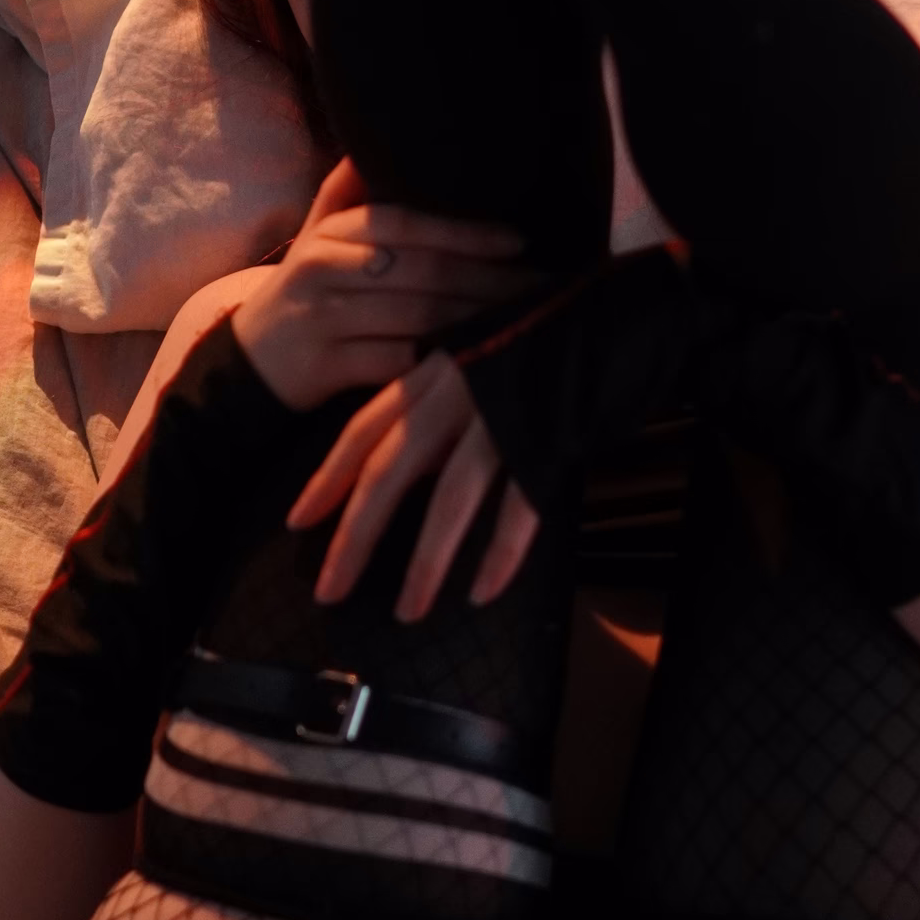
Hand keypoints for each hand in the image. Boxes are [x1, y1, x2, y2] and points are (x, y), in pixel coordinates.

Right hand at [232, 157, 530, 411]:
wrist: (253, 360)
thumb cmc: (308, 290)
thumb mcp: (319, 234)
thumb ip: (349, 190)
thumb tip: (379, 138)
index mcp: (331, 232)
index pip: (407, 223)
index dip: (465, 231)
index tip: (518, 241)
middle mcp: (323, 269)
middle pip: (421, 272)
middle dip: (487, 280)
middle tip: (538, 287)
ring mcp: (322, 320)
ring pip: (415, 319)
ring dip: (474, 321)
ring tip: (520, 319)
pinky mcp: (325, 368)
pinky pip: (395, 363)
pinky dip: (438, 362)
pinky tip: (476, 360)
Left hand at [286, 350, 540, 621]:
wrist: (622, 307)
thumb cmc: (552, 331)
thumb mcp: (480, 359)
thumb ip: (447, 405)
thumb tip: (419, 462)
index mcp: (433, 372)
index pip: (364, 429)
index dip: (328, 476)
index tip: (297, 522)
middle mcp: (456, 392)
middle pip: (390, 471)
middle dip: (355, 535)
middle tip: (328, 592)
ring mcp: (502, 414)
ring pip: (451, 497)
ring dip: (425, 561)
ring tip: (407, 613)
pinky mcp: (548, 436)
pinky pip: (519, 505)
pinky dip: (502, 553)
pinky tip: (484, 592)